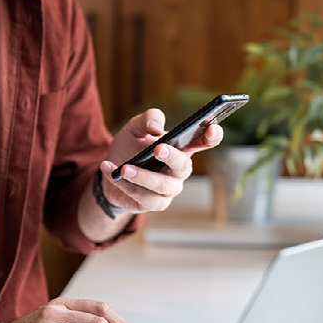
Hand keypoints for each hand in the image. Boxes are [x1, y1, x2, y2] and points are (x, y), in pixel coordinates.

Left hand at [100, 107, 222, 213]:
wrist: (110, 172)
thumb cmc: (129, 147)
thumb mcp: (134, 127)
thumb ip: (148, 118)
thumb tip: (157, 128)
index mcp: (181, 148)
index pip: (204, 141)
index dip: (212, 136)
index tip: (212, 128)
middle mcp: (179, 170)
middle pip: (183, 166)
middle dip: (172, 158)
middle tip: (158, 148)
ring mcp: (169, 189)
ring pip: (161, 186)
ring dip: (142, 177)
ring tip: (124, 168)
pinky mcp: (155, 204)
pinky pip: (143, 197)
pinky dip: (124, 185)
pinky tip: (110, 172)